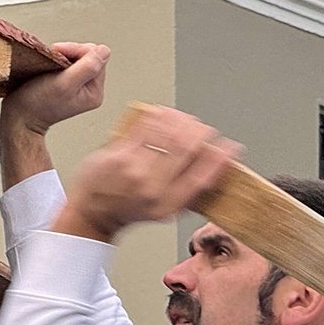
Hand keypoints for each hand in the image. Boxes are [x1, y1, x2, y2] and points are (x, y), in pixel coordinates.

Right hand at [0, 42, 109, 137]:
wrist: (19, 117)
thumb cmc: (37, 104)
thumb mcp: (65, 83)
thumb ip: (88, 66)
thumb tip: (104, 51)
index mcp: (95, 92)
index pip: (97, 56)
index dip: (78, 50)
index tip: (59, 55)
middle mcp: (90, 89)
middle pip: (89, 55)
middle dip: (71, 52)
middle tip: (53, 60)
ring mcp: (78, 87)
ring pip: (78, 57)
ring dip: (63, 55)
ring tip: (50, 65)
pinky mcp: (66, 83)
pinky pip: (68, 62)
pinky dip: (58, 60)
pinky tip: (49, 67)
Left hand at [55, 105, 240, 242]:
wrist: (92, 211)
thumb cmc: (127, 209)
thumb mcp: (165, 210)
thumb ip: (189, 191)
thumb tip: (218, 167)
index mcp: (169, 204)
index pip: (203, 176)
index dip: (222, 158)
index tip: (231, 147)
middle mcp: (153, 188)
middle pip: (187, 148)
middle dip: (201, 133)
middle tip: (204, 130)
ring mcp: (134, 170)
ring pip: (169, 133)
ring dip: (182, 120)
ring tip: (186, 121)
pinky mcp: (119, 154)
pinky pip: (145, 126)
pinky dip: (160, 115)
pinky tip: (164, 113)